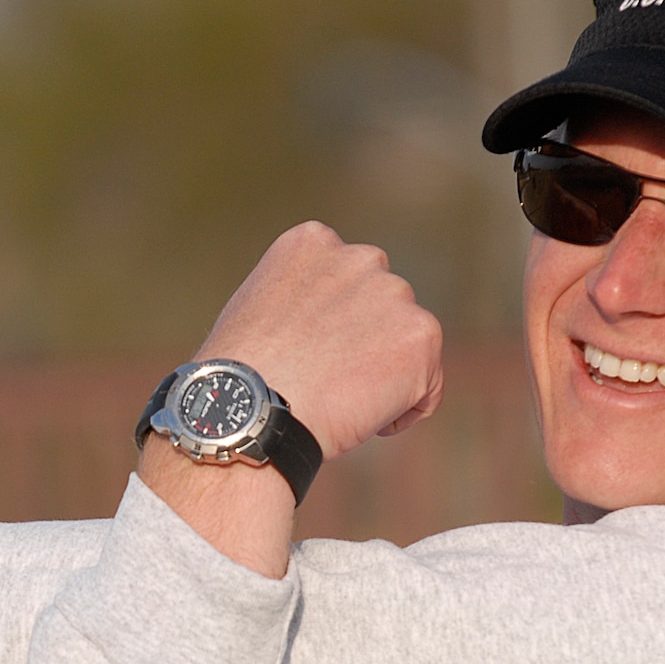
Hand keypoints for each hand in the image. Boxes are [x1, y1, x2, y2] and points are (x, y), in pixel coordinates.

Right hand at [139, 223, 442, 578]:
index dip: (333, 326)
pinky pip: (426, 389)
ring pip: (407, 348)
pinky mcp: (421, 335)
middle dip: (366, 345)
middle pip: (384, 307)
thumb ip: (301, 300)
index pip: (348, 281)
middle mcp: (360, 257)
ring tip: (337, 403)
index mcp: (313, 243)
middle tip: (327, 384)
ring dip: (383, 379)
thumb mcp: (257, 311)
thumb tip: (327, 325)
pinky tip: (361, 420)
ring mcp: (394, 294)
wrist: (250, 412)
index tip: (309, 355)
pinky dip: (402, 412)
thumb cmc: (238, 380)